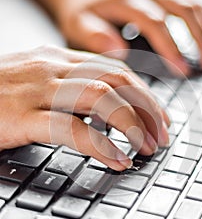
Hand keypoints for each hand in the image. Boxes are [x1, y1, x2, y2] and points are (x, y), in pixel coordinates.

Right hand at [0, 45, 168, 170]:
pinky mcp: (24, 116)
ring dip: (132, 125)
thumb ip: (71, 86)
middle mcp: (53, 68)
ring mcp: (38, 90)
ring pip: (102, 99)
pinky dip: (102, 146)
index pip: (116, 70)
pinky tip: (118, 159)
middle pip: (117, 81)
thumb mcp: (39, 80)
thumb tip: (107, 105)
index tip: (161, 116)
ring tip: (146, 148)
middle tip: (162, 135)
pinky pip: (73, 129)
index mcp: (58, 59)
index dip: (145, 93)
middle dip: (148, 108)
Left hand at [58, 0, 201, 76]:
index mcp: (124, 2)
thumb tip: (119, 51)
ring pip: (191, 6)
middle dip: (198, 39)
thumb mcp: (78, 26)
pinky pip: (192, 5)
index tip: (181, 70)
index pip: (154, 22)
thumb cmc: (82, 15)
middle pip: (180, 9)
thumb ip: (95, 37)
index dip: (170, 47)